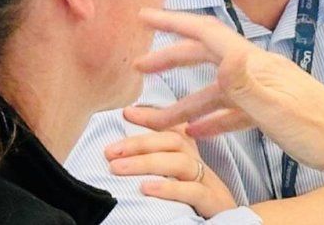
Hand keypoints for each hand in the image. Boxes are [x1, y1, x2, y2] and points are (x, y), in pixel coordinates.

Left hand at [104, 125, 234, 217]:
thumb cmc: (197, 210)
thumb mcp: (178, 186)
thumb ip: (158, 172)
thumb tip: (123, 161)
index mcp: (192, 161)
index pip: (173, 132)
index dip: (152, 119)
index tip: (126, 112)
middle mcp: (202, 167)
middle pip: (175, 142)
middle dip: (140, 142)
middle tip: (110, 151)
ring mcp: (210, 183)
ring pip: (181, 163)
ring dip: (146, 162)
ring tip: (117, 168)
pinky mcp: (214, 203)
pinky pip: (193, 191)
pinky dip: (169, 188)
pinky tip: (146, 188)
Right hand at [128, 8, 323, 186]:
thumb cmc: (318, 130)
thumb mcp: (276, 109)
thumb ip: (244, 83)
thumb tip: (222, 55)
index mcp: (256, 63)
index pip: (208, 33)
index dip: (174, 22)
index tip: (144, 16)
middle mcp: (259, 70)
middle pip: (207, 56)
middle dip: (171, 60)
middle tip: (137, 67)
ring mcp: (266, 90)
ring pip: (216, 91)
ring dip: (184, 104)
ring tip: (153, 120)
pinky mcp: (272, 111)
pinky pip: (234, 110)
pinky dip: (212, 119)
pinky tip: (196, 132)